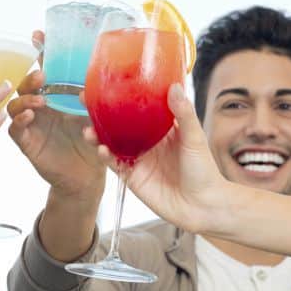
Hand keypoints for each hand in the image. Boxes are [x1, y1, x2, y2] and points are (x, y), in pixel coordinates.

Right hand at [7, 31, 105, 201]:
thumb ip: (96, 96)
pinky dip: (19, 120)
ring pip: (15, 104)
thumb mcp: (98, 115)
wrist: (88, 177)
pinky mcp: (27, 143)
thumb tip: (109, 69)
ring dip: (25, 98)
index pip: (46, 69)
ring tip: (40, 100)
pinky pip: (15, 129)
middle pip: (25, 85)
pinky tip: (31, 115)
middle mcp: (42, 107)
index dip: (40, 51)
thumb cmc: (94, 143)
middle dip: (31, 77)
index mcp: (58, 96)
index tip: (38, 35)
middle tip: (43, 76)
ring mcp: (32, 124)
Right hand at [85, 84, 228, 233]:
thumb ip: (183, 113)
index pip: (137, 108)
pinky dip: (106, 157)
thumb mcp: (195, 137)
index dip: (122, 96)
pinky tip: (101, 150)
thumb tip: (173, 87)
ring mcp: (137, 159)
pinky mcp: (132, 177)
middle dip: (100, 114)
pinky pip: (114, 164)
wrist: (203, 206)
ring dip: (97, 136)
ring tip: (88, 130)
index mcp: (160, 129)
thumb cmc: (204, 171)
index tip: (107, 83)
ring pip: (111, 144)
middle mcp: (146, 142)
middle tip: (86, 100)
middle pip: (118, 124)